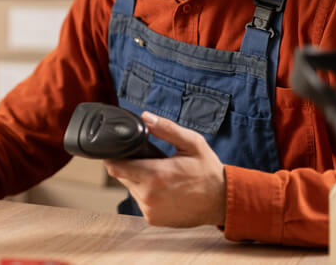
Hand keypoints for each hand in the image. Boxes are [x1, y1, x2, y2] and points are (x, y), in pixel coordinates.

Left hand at [104, 112, 225, 227]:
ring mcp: (150, 210)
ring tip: (157, 174)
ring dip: (137, 180)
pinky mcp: (153, 219)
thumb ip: (167, 129)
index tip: (117, 149)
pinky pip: (140, 201)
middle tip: (145, 159)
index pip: (115, 167)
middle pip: (121, 176)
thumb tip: (145, 117)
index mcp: (156, 175)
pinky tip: (161, 188)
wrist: (223, 202)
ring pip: (130, 188)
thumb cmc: (208, 171)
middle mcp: (149, 196)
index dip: (112, 156)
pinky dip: (146, 193)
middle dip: (129, 166)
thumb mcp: (192, 143)